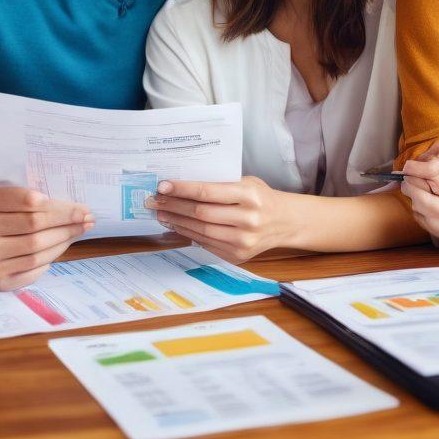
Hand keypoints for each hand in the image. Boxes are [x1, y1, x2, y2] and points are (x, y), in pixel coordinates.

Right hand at [0, 187, 93, 290]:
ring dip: (63, 241)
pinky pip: (30, 272)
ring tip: (78, 232)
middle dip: (67, 223)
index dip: (57, 206)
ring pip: (36, 252)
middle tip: (87, 218)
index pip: (27, 203)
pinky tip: (59, 249)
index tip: (79, 206)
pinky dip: (49, 261)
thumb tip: (65, 207)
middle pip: (35, 228)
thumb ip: (21, 199)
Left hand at [145, 177, 295, 262]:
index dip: (182, 189)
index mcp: (249, 195)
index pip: (208, 191)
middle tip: (154, 200)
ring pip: (200, 231)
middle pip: (200, 213)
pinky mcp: (238, 255)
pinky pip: (206, 243)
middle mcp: (247, 219)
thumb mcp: (247, 182)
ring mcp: (243, 240)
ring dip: (177, 222)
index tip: (163, 186)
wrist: (284, 222)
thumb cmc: (261, 197)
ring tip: (161, 213)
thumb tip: (183, 185)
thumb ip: (220, 184)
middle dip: (173, 206)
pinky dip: (189, 234)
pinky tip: (177, 225)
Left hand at [400, 139, 438, 251]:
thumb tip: (419, 160)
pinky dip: (418, 210)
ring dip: (412, 195)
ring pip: (422, 207)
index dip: (415, 168)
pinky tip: (424, 201)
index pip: (433, 170)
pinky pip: (424, 220)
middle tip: (407, 177)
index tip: (409, 166)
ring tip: (413, 187)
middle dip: (410, 182)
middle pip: (425, 190)